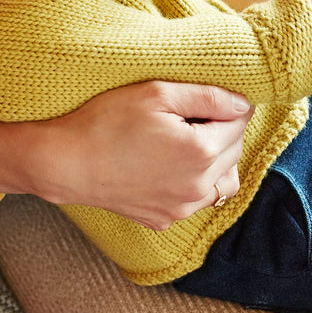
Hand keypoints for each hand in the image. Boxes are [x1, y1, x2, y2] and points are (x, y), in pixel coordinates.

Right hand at [0, 82, 250, 230]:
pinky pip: (195, 201)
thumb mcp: (156, 94)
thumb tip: (245, 106)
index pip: (239, 122)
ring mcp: (182, 208)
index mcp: (201, 151)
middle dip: (220, 130)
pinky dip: (192, 183)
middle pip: (233, 151)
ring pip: (221, 182)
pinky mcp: (164, 219)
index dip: (224, 105)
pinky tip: (166, 166)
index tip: (200, 98)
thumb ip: (208, 97)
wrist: (66, 162)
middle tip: (187, 116)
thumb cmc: (106, 121)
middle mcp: (199, 186)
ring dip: (214, 161)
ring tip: (185, 143)